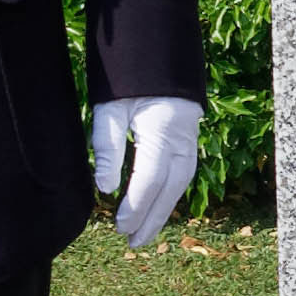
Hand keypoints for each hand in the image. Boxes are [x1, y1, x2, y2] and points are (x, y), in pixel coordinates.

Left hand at [91, 96, 204, 247]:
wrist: (157, 54)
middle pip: (169, 189)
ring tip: (143, 234)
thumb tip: (104, 189)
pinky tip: (155, 209)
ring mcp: (191, 140)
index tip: (119, 226)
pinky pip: (182, 176)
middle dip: (151, 219)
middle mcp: (183, 139)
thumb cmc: (127, 81)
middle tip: (131, 241)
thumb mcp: (109, 109)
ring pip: (179, 186)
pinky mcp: (191, 141)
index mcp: (162, 130)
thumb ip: (107, 148)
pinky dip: (168, 196)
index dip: (135, 206)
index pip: (150, 179)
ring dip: (162, 212)